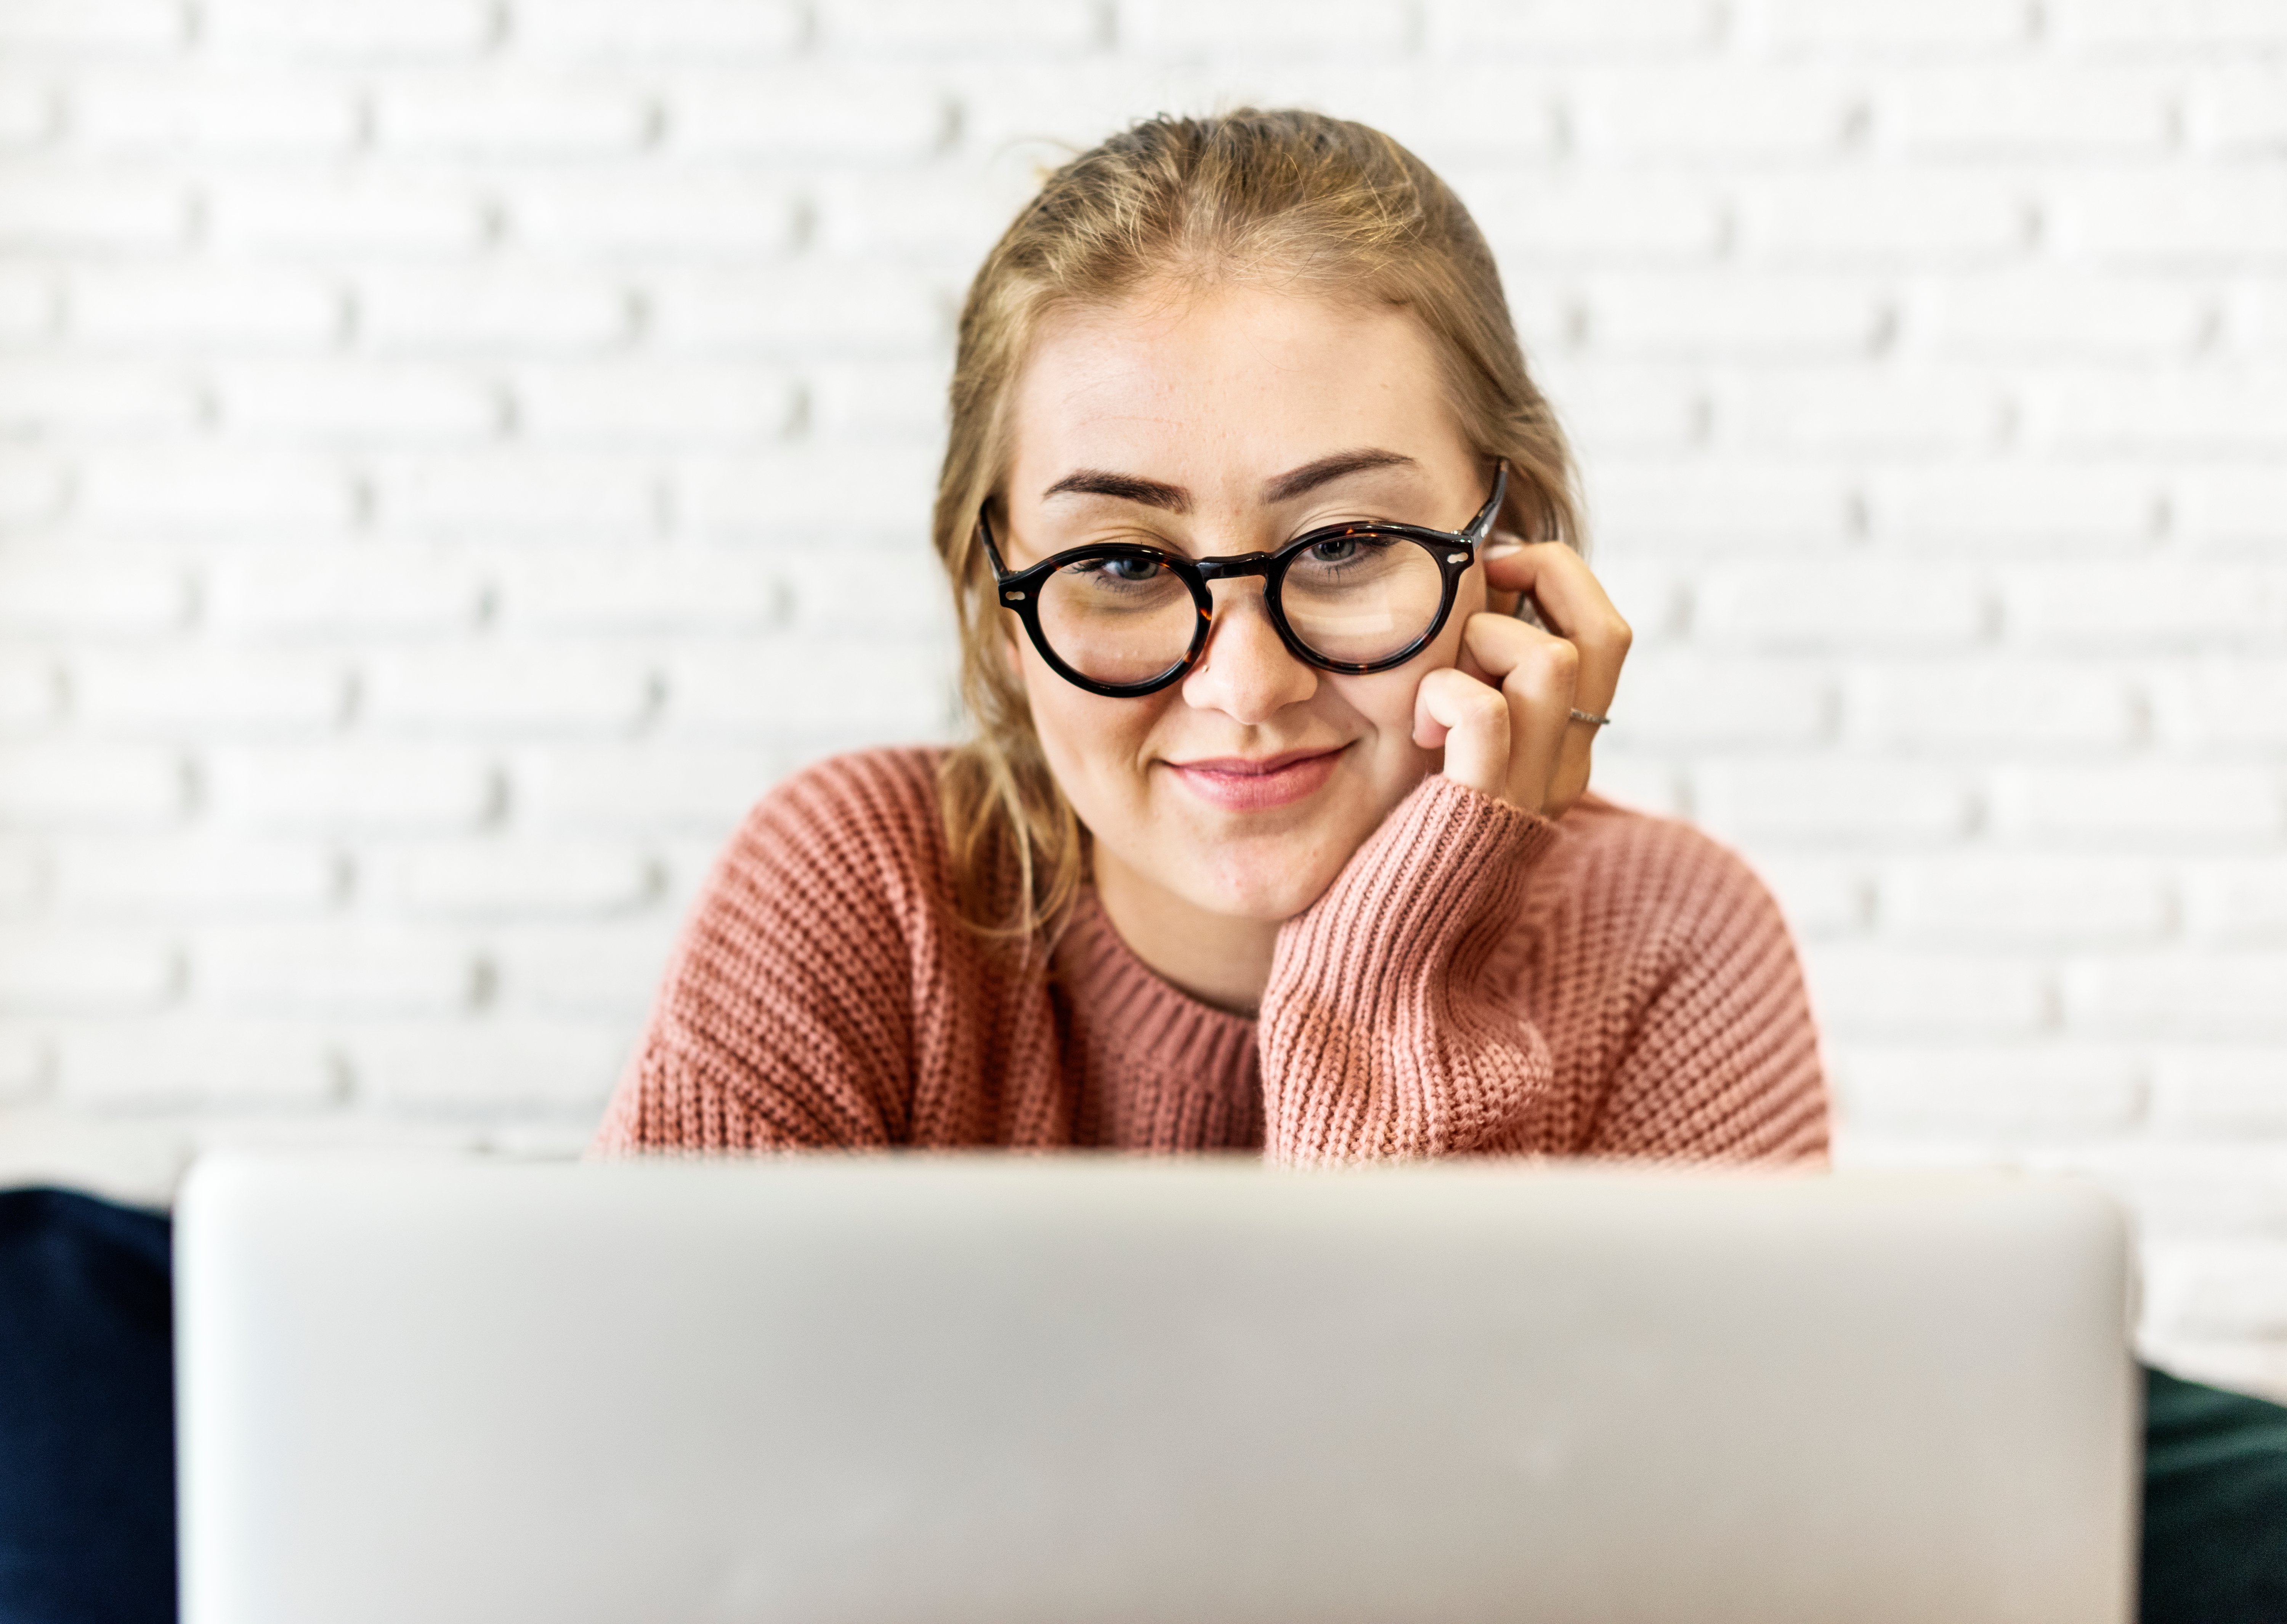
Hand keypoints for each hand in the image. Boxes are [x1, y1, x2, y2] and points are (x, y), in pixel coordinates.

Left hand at [1410, 538, 1631, 817]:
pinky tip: (1416, 725)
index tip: (1496, 568)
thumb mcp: (1453, 744)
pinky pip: (1486, 711)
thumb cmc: (1399, 832)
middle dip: (1542, 577)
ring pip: (1551, 659)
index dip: (1559, 577)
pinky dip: (1445, 692)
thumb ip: (1478, 685)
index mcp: (1565, 747)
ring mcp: (1529, 789)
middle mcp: (1565, 766)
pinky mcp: (1478, 807)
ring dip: (1484, 639)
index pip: (1607, 634)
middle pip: (1604, 634)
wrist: (1381, 941)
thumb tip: (1471, 600)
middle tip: (1479, 583)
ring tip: (1436, 679)